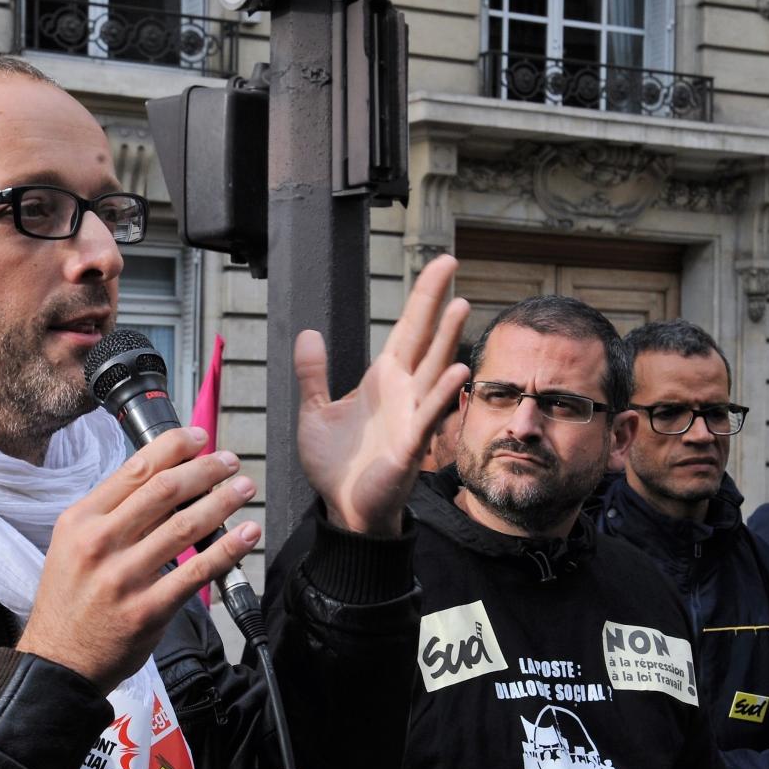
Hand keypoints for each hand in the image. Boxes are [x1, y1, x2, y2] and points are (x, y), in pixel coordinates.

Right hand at [17, 426, 260, 692]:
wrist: (59, 662)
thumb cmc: (70, 599)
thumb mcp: (72, 544)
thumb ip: (111, 513)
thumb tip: (161, 479)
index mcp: (82, 520)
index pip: (135, 469)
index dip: (174, 447)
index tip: (200, 438)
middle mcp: (101, 543)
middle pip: (165, 490)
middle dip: (205, 469)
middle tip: (229, 462)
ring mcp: (125, 577)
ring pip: (185, 525)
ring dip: (223, 501)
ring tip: (243, 488)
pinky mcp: (149, 609)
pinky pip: (197, 571)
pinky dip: (228, 548)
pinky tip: (247, 533)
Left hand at [294, 254, 470, 535]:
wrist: (342, 508)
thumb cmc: (335, 464)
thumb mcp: (313, 411)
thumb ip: (312, 374)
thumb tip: (308, 333)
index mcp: (382, 380)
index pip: (408, 329)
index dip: (423, 297)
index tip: (440, 264)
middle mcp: (403, 392)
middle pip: (425, 338)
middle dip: (437, 301)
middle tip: (450, 260)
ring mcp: (411, 417)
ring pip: (434, 370)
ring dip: (448, 340)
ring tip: (460, 306)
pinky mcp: (410, 445)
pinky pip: (429, 415)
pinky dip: (442, 393)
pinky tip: (457, 370)